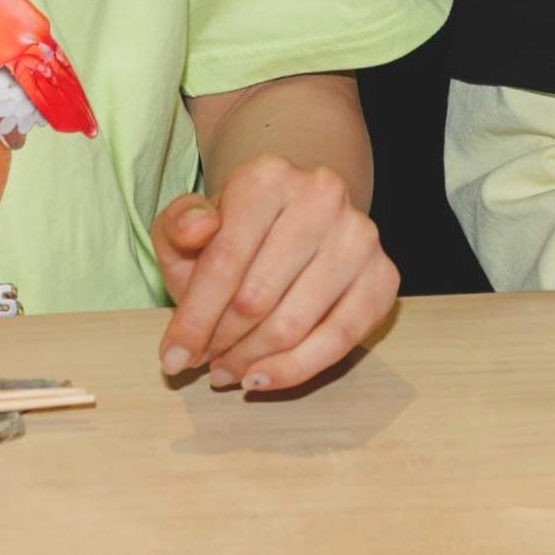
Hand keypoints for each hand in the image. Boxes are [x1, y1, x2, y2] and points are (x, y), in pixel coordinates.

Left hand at [152, 157, 397, 397]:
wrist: (297, 219)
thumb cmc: (236, 231)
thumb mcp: (190, 223)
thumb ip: (177, 225)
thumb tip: (198, 228)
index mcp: (268, 176)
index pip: (224, 259)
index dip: (194, 318)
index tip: (171, 358)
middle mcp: (322, 196)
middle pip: (257, 297)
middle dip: (221, 342)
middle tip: (203, 364)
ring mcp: (360, 236)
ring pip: (294, 324)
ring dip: (252, 360)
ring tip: (228, 370)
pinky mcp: (384, 276)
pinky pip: (339, 340)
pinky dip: (296, 369)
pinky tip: (263, 378)